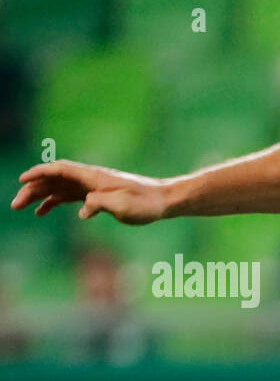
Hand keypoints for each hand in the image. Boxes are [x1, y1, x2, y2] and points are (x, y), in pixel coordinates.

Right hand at [12, 160, 169, 223]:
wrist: (163, 200)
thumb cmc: (145, 203)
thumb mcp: (123, 205)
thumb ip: (100, 204)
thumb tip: (83, 210)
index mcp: (93, 176)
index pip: (60, 169)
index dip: (39, 173)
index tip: (22, 180)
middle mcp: (89, 178)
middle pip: (54, 179)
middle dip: (33, 189)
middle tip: (16, 204)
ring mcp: (92, 186)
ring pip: (59, 187)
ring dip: (40, 196)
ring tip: (23, 207)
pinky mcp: (97, 195)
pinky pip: (70, 196)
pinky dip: (55, 202)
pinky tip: (44, 211)